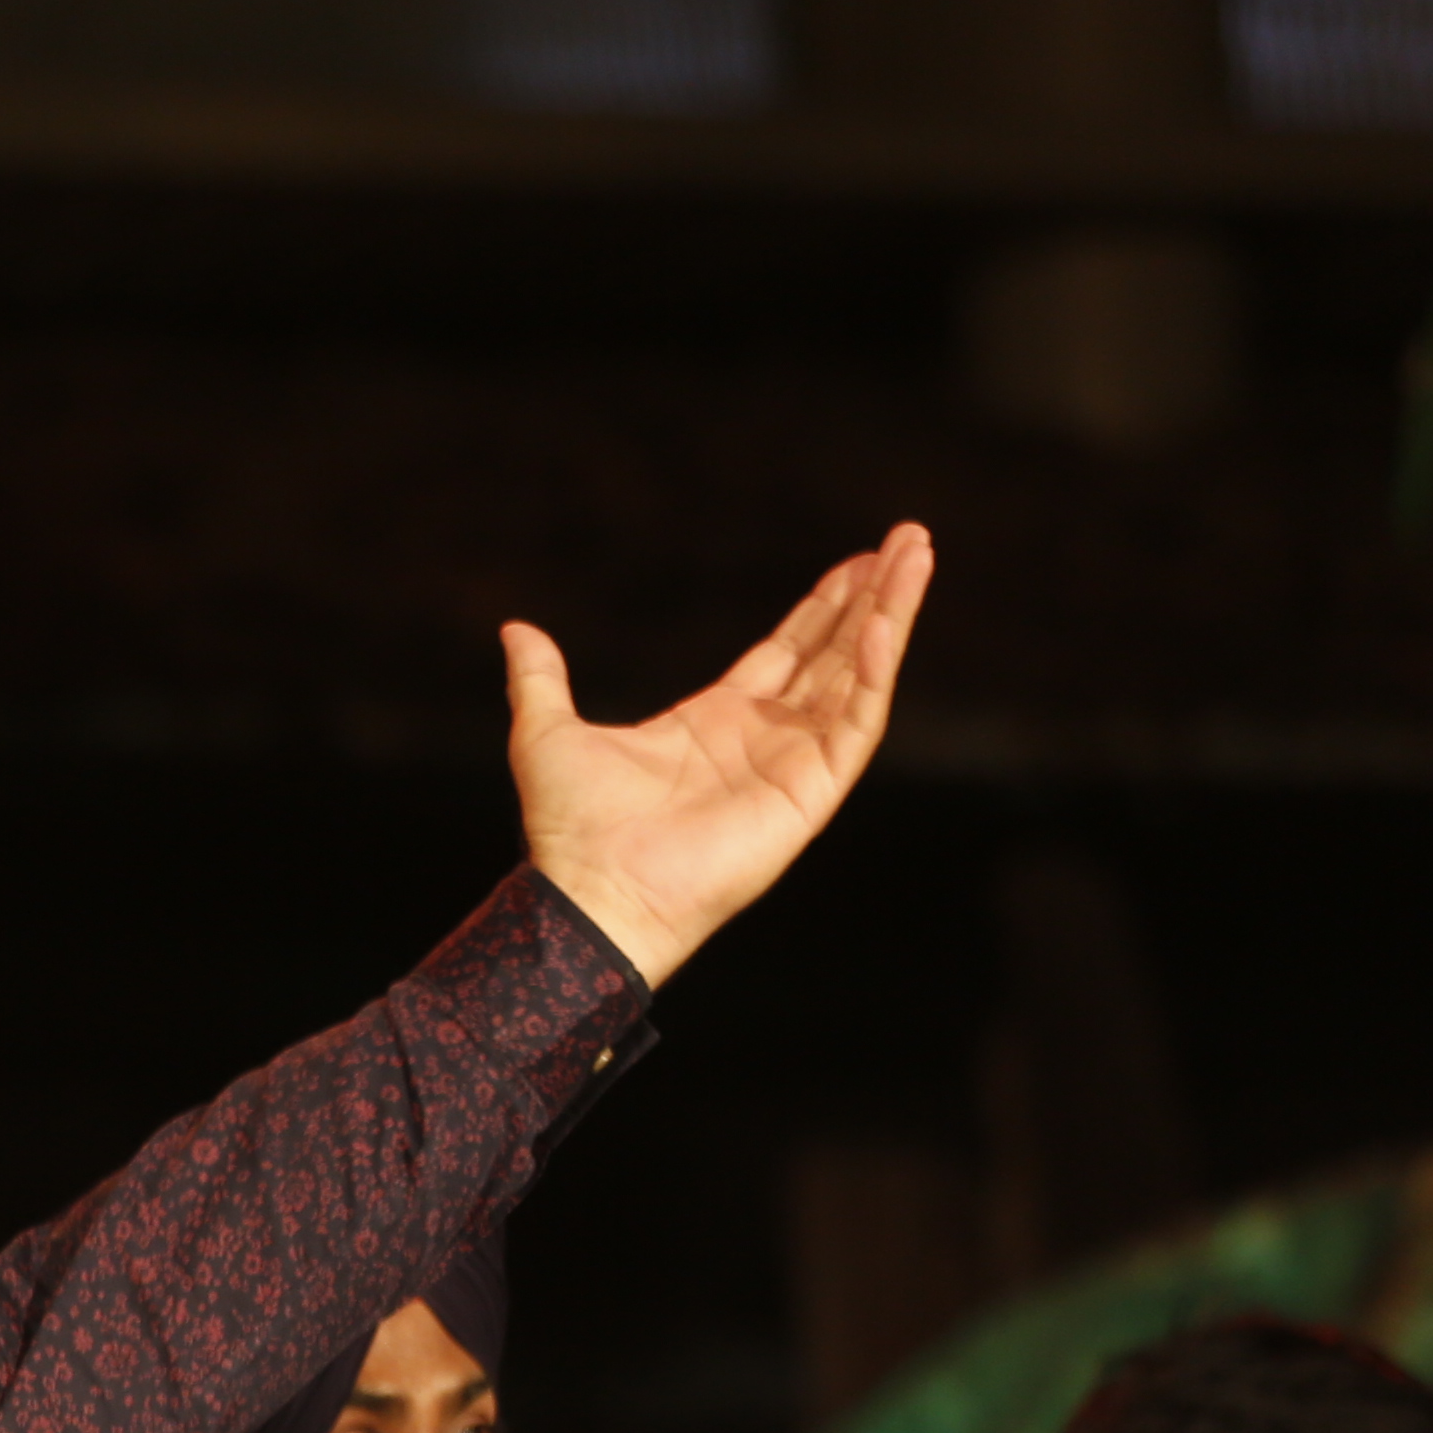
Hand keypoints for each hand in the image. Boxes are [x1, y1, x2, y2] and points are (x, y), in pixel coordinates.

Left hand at [505, 524, 936, 985]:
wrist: (590, 893)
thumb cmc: (570, 831)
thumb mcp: (546, 733)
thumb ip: (540, 679)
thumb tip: (514, 629)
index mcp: (716, 723)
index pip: (788, 651)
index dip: (824, 606)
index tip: (859, 560)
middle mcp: (764, 740)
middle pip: (835, 654)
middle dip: (873, 597)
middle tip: (909, 540)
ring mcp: (793, 766)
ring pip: (859, 677)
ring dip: (892, 616)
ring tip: (917, 557)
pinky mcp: (811, 792)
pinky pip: (856, 722)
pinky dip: (876, 671)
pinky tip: (885, 620)